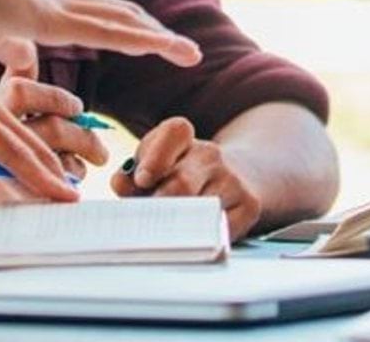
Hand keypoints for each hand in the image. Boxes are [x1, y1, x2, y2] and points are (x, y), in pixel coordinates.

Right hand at [0, 0, 201, 71]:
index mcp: (33, 3)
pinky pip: (111, 32)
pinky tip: (170, 48)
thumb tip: (26, 59)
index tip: (136, 34)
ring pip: (120, 21)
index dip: (112, 24)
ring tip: (188, 52)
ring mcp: (57, 6)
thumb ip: (6, 45)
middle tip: (175, 45)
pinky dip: (145, 40)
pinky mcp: (55, 19)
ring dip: (157, 38)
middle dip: (144, 29)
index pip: (83, 15)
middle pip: (111, 13)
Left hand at [110, 116, 262, 240]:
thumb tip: (120, 184)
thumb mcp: (153, 164)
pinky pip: (220, 228)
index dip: (156, 157)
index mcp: (181, 137)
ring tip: (163, 231)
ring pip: (201, 208)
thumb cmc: (179, 172)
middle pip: (182, 182)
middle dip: (159, 204)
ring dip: (178, 224)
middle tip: (145, 219)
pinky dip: (201, 236)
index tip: (142, 180)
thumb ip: (131, 174)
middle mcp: (209, 154)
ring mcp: (232, 180)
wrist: (236, 176)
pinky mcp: (249, 206)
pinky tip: (189, 236)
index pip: (173, 133)